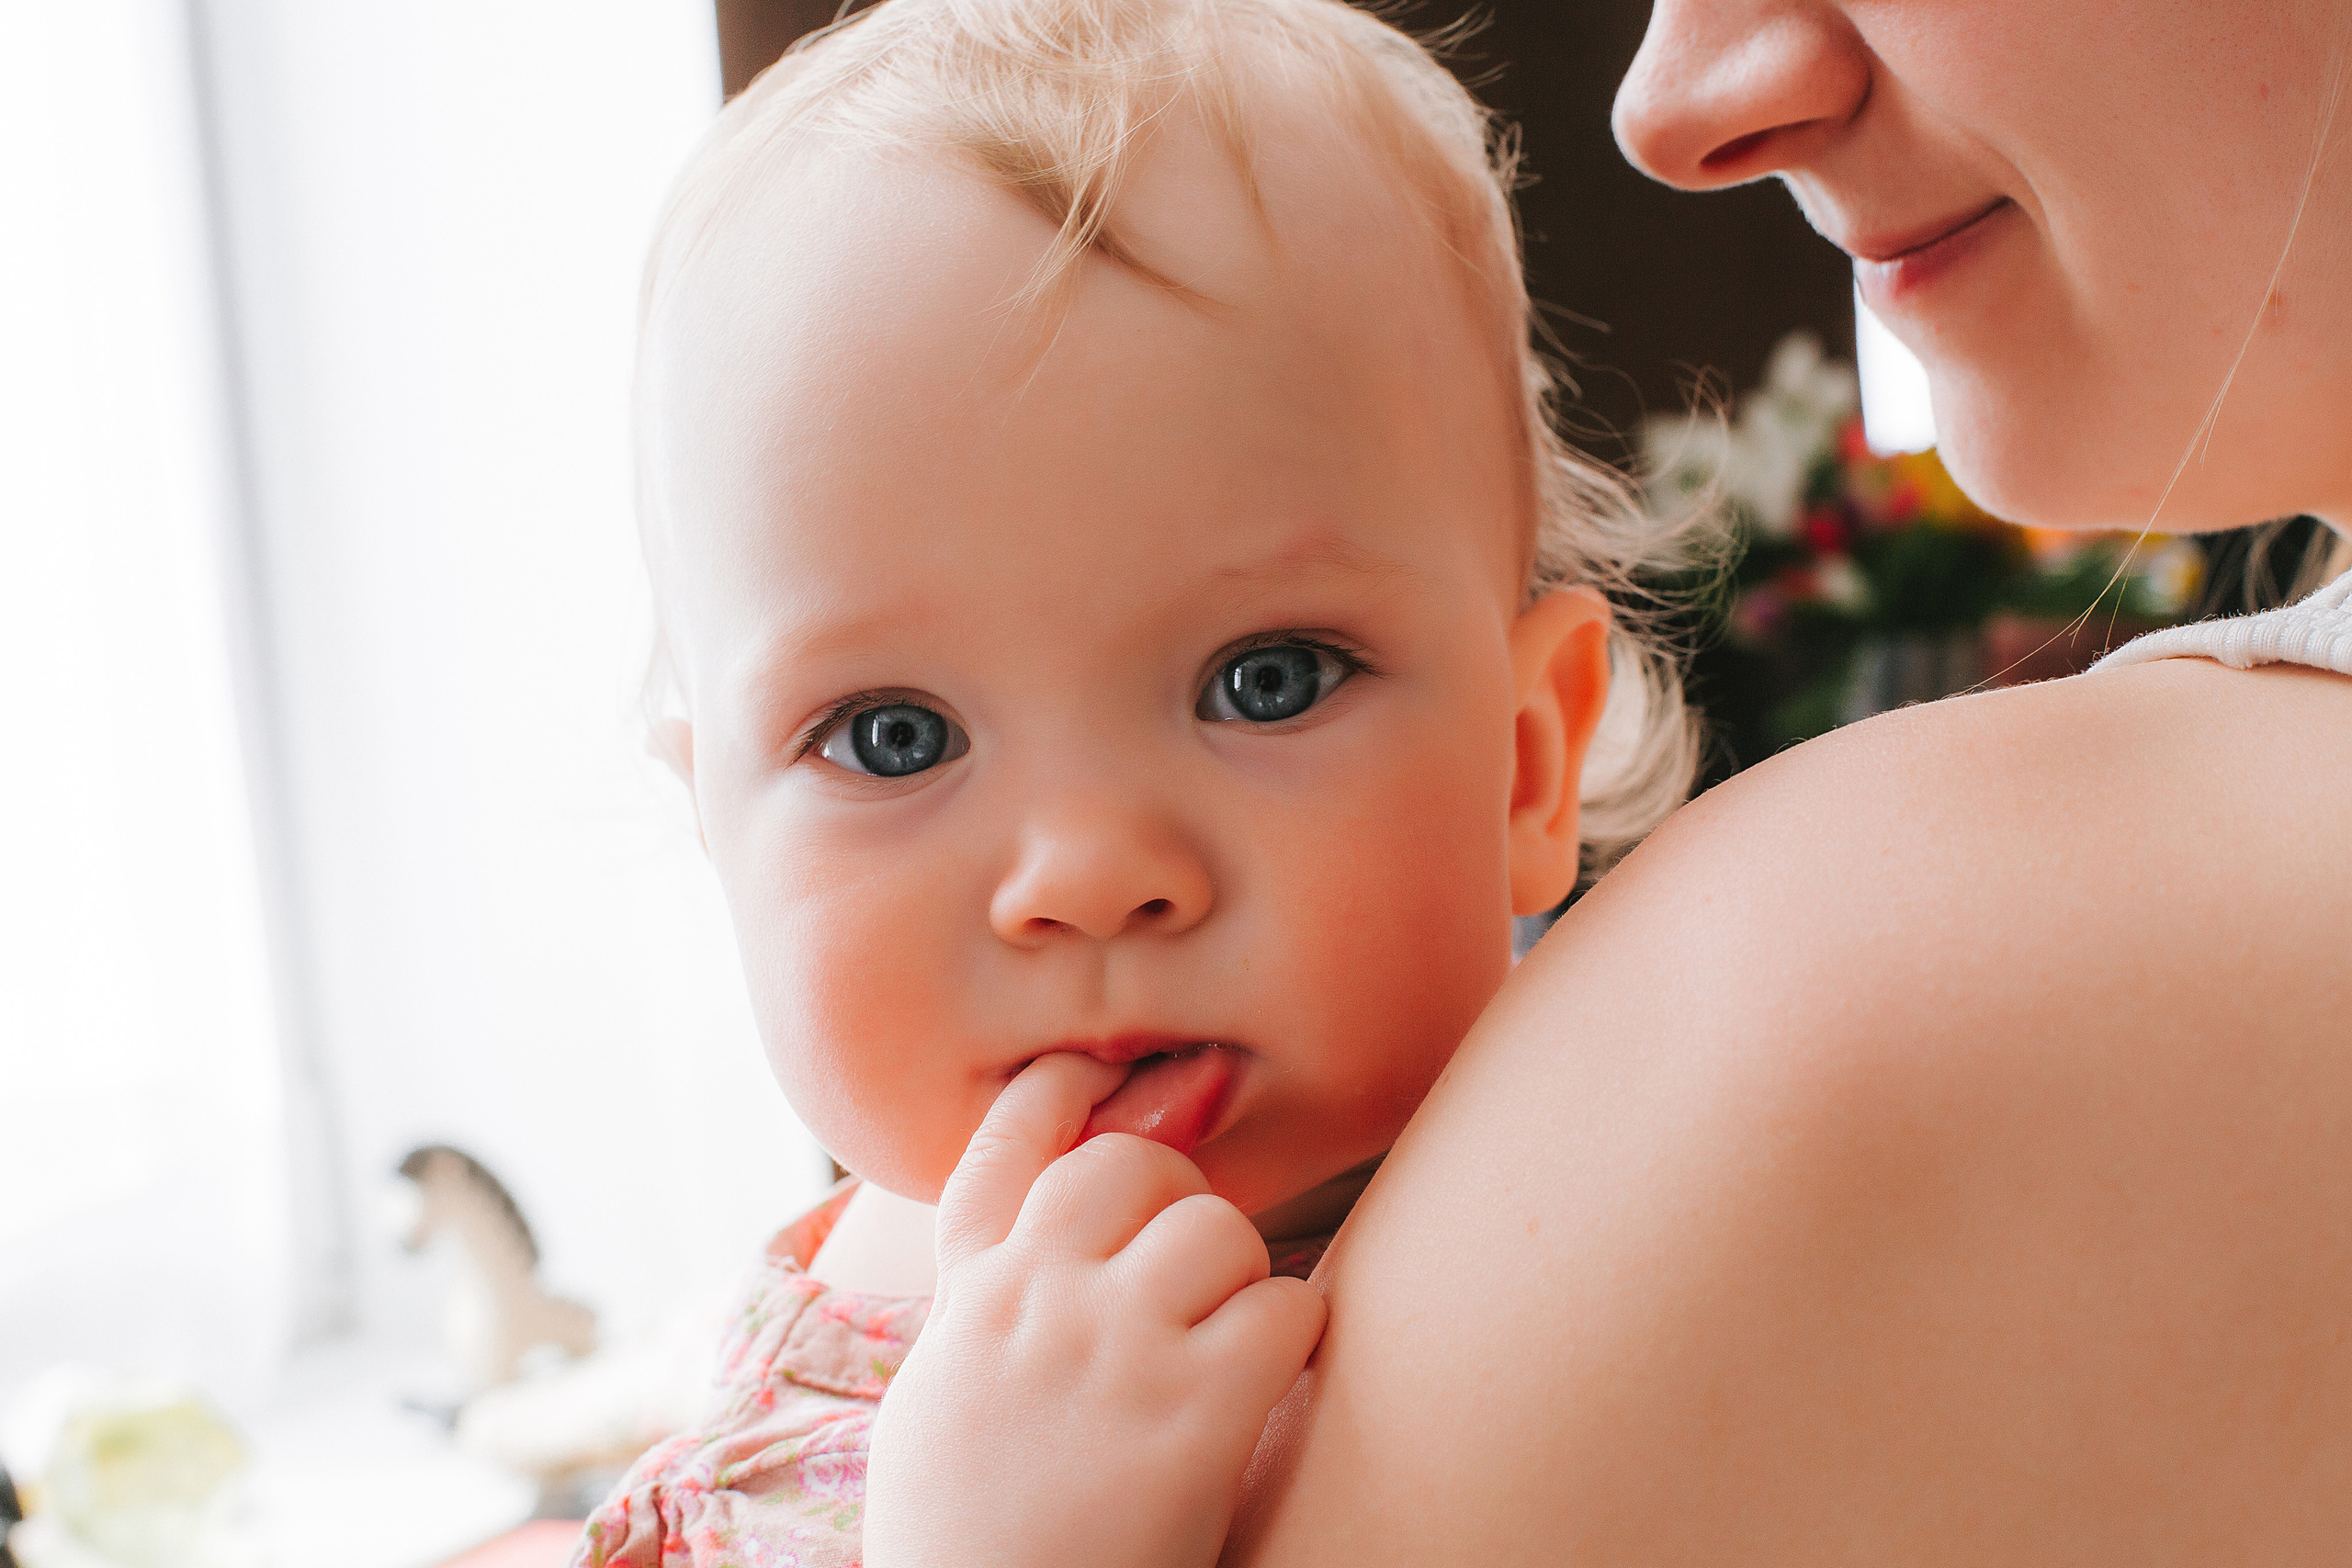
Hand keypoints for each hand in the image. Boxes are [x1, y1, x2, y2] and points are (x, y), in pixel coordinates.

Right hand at [864, 1054, 1326, 1567]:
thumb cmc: (968, 1545)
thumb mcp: (939, 1411)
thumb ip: (979, 1319)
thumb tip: (1021, 1260)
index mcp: (969, 1308)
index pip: (1000, 1155)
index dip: (1053, 1094)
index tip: (1090, 1071)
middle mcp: (1035, 1307)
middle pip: (1126, 1166)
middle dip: (1177, 1197)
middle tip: (1194, 1265)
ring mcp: (1113, 1355)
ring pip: (1218, 1228)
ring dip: (1243, 1275)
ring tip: (1234, 1338)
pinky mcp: (1192, 1418)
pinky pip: (1285, 1310)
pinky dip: (1297, 1336)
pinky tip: (1275, 1380)